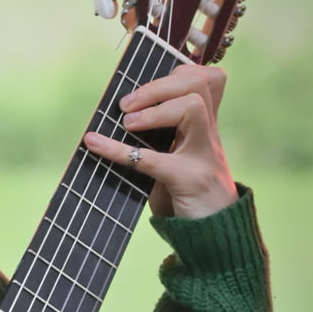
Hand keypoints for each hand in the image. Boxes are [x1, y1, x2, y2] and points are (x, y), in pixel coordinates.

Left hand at [83, 64, 236, 218]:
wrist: (217, 238)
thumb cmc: (190, 200)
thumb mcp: (179, 162)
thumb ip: (161, 140)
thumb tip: (112, 123)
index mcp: (206, 128)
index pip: (208, 80)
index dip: (180, 73)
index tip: (148, 89)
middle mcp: (208, 136)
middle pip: (198, 84)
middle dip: (158, 85)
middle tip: (126, 105)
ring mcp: (202, 157)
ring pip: (191, 107)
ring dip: (153, 110)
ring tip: (127, 124)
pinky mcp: (188, 181)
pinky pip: (153, 159)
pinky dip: (118, 150)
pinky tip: (94, 144)